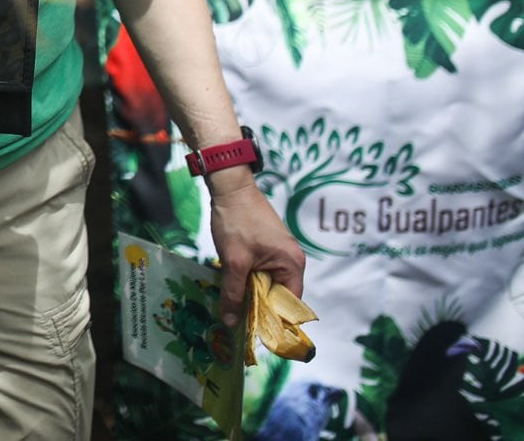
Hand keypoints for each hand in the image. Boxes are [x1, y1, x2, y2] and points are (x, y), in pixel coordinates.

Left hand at [207, 173, 303, 327]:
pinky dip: (248, 281)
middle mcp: (292, 262)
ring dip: (251, 295)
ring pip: (267, 285)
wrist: (230, 187)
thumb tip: (231, 323)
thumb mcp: (233, 261)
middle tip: (238, 325)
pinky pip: (261, 273)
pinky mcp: (268, 249)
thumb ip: (233, 293)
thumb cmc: (237, 222)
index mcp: (293, 266)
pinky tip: (232, 288)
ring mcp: (280, 254)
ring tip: (232, 309)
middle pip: (278, 297)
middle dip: (260, 310)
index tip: (257, 336)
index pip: (291, 306)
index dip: (275, 322)